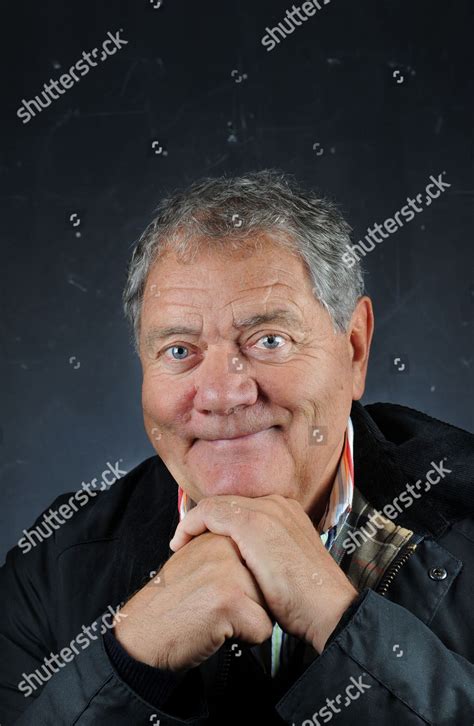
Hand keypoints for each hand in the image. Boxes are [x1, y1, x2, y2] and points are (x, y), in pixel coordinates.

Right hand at [114, 532, 274, 670]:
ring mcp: (228, 571)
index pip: (261, 561)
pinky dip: (246, 640)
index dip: (246, 587)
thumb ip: (225, 553)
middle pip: (269, 582)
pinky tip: (217, 631)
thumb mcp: (196, 562)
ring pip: (269, 604)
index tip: (218, 594)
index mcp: (219, 536)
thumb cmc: (170, 606)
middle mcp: (225, 547)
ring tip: (216, 618)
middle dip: (251, 603)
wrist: (141, 634)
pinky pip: (263, 628)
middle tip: (215, 608)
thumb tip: (261, 555)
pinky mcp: (230, 599)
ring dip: (249, 620)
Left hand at [170, 494, 357, 652]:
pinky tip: (181, 542)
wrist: (329, 610)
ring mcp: (266, 510)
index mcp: (287, 511)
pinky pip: (209, 512)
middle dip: (203, 521)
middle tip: (184, 541)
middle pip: (227, 503)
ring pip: (215, 505)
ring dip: (193, 523)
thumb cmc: (308, 600)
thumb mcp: (286, 567)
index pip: (241, 507)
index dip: (217, 522)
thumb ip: (267, 553)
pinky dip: (191, 524)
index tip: (201, 541)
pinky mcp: (253, 523)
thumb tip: (242, 560)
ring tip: (180, 542)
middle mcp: (277, 504)